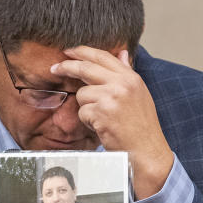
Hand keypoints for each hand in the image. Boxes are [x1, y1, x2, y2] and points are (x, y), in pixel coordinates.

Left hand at [50, 46, 173, 198]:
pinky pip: (83, 112)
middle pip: (87, 68)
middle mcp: (122, 84)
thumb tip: (122, 53)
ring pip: (82, 94)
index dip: (83, 51)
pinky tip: (103, 128)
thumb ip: (127, 74)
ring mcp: (111, 97)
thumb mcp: (140, 94)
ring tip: (103, 119)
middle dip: (67, 67)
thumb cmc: (142, 126)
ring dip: (87, 108)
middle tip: (55, 68)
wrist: (147, 151)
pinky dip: (89, 122)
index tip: (69, 51)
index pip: (104, 56)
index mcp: (131, 78)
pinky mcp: (101, 113)